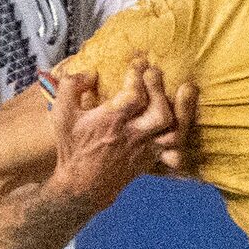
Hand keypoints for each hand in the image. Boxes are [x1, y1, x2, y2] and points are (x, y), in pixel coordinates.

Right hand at [44, 58, 196, 209]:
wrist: (81, 185)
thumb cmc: (73, 147)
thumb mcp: (61, 114)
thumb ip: (70, 87)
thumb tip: (91, 72)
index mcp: (110, 122)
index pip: (134, 96)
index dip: (138, 75)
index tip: (137, 63)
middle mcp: (132, 136)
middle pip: (161, 114)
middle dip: (162, 90)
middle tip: (155, 73)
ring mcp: (145, 148)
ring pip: (175, 134)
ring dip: (183, 111)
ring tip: (185, 89)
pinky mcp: (152, 158)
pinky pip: (177, 154)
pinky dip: (185, 139)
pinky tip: (187, 120)